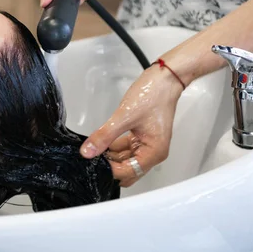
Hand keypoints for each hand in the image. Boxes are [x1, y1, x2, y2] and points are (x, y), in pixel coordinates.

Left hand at [80, 65, 184, 186]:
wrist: (164, 78)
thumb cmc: (153, 95)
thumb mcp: (124, 117)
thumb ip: (104, 136)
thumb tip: (88, 151)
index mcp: (154, 153)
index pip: (128, 172)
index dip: (110, 170)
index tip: (93, 162)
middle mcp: (153, 152)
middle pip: (128, 170)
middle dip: (111, 166)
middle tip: (93, 156)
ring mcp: (147, 144)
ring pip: (125, 160)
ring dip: (111, 156)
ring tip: (95, 147)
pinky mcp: (142, 136)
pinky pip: (126, 148)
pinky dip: (114, 147)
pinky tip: (102, 142)